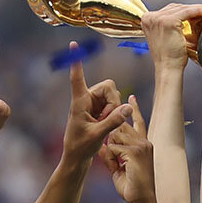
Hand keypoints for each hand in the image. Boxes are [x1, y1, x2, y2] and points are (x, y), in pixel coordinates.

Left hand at [61, 46, 131, 162]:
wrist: (78, 157)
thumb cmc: (81, 147)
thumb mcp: (98, 135)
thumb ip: (114, 121)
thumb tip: (128, 108)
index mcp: (79, 102)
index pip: (77, 78)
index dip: (77, 62)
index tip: (73, 45)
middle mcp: (86, 99)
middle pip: (108, 86)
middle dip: (113, 101)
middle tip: (108, 118)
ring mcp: (93, 104)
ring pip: (113, 95)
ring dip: (114, 109)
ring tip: (104, 125)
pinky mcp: (99, 110)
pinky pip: (114, 104)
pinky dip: (114, 114)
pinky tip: (106, 125)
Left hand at [99, 96, 154, 202]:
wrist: (142, 201)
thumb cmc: (132, 188)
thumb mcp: (119, 168)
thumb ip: (113, 155)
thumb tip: (104, 147)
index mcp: (144, 144)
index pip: (139, 122)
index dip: (134, 109)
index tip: (130, 97)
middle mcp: (144, 142)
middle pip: (120, 127)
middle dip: (112, 142)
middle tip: (119, 162)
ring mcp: (141, 146)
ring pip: (115, 136)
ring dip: (111, 153)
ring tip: (119, 168)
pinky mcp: (136, 152)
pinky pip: (113, 146)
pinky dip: (111, 159)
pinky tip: (119, 169)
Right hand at [140, 3, 201, 71]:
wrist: (168, 68)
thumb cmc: (168, 56)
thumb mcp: (164, 36)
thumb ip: (167, 24)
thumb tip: (183, 16)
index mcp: (147, 20)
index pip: (167, 10)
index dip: (182, 10)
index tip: (193, 10)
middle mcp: (150, 17)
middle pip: (173, 7)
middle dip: (188, 9)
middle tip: (201, 10)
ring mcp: (158, 19)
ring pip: (180, 9)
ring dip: (194, 9)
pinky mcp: (168, 21)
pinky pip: (186, 12)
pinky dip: (196, 11)